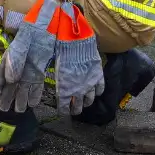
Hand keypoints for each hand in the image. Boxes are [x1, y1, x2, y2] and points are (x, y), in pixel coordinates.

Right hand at [0, 0, 60, 112]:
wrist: (46, 27)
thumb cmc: (30, 34)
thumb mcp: (21, 46)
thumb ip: (15, 62)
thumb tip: (10, 80)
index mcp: (8, 60)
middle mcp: (16, 67)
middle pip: (10, 85)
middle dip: (7, 97)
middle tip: (4, 109)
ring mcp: (28, 70)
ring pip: (22, 88)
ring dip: (20, 99)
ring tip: (19, 110)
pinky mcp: (39, 71)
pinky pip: (35, 85)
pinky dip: (34, 94)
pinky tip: (33, 103)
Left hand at [54, 2, 104, 116]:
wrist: (76, 43)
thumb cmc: (61, 54)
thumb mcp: (55, 70)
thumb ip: (57, 82)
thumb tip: (55, 85)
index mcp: (65, 91)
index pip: (64, 108)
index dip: (63, 111)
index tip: (63, 111)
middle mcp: (78, 92)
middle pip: (78, 108)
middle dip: (75, 110)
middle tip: (74, 109)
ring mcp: (90, 85)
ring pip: (89, 100)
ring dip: (86, 103)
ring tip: (85, 102)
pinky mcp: (98, 77)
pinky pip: (100, 89)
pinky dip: (97, 92)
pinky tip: (95, 91)